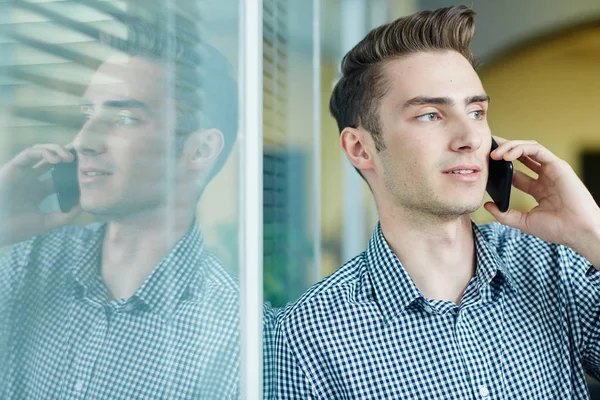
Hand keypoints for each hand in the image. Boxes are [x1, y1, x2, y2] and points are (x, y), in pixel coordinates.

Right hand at [0, 144, 81, 246]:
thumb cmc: (15, 228)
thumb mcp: (46, 222)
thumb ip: (65, 215)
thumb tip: (85, 205)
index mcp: (38, 191)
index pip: (59, 176)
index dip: (72, 172)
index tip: (86, 170)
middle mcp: (30, 179)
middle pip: (51, 160)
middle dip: (66, 155)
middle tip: (81, 158)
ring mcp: (21, 172)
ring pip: (41, 151)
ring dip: (57, 150)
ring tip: (70, 158)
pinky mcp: (13, 167)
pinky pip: (30, 153)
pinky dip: (44, 152)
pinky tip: (57, 160)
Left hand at [483, 137, 599, 253]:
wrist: (577, 231)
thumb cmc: (557, 228)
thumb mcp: (524, 221)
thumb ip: (505, 214)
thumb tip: (487, 205)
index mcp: (538, 189)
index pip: (515, 172)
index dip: (499, 167)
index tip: (484, 166)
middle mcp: (545, 177)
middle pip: (521, 156)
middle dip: (503, 150)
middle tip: (486, 150)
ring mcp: (552, 170)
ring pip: (528, 148)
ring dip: (509, 147)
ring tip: (494, 154)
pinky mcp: (558, 165)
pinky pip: (537, 150)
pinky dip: (521, 148)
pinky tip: (507, 156)